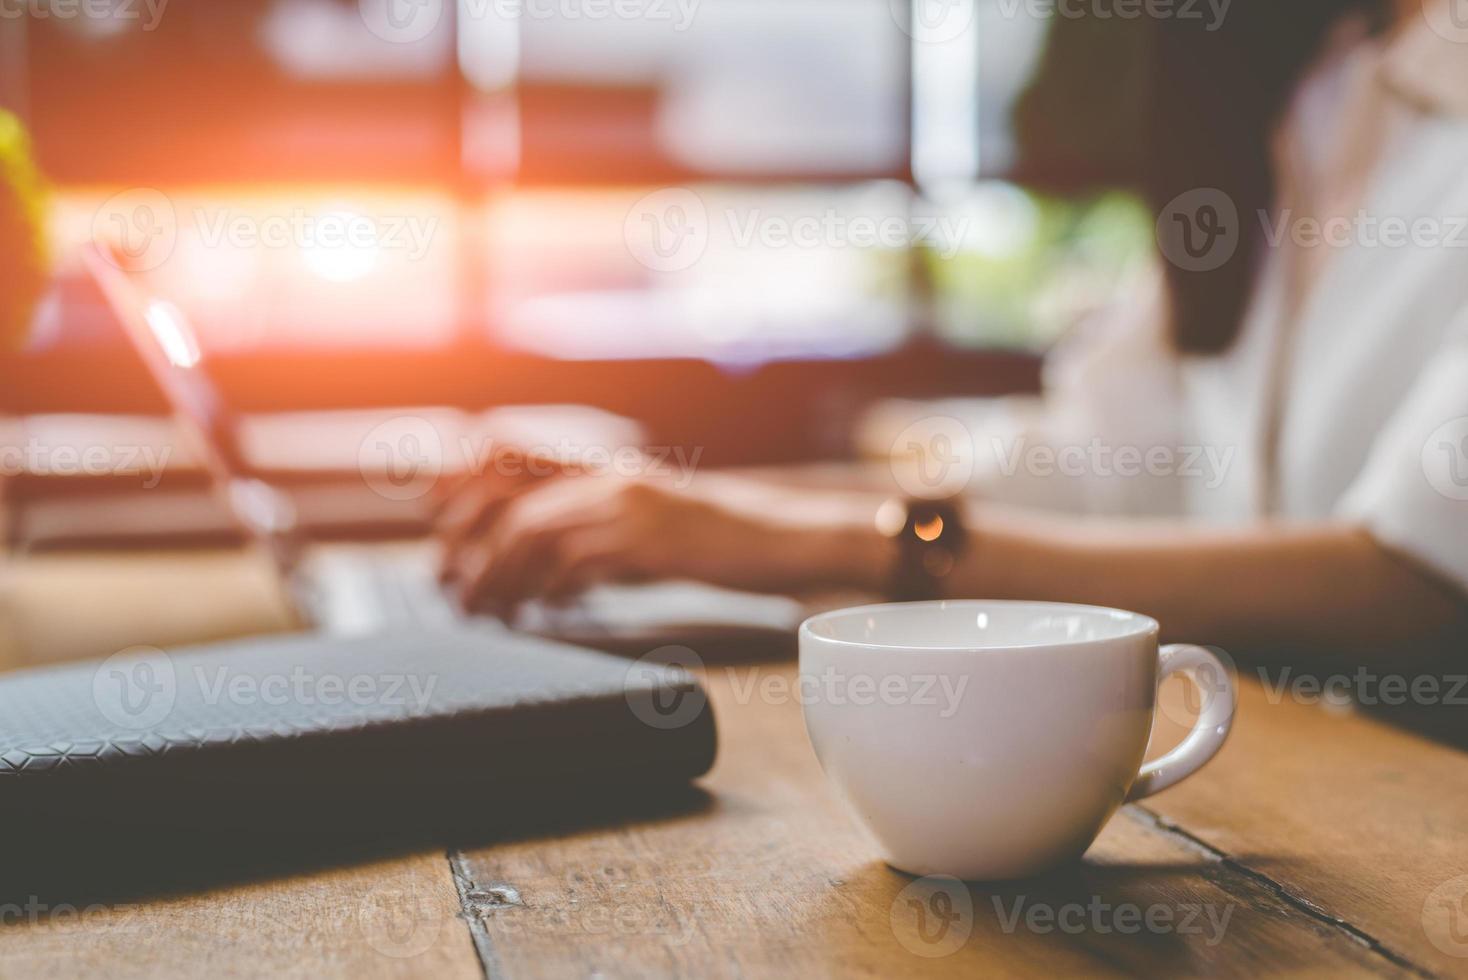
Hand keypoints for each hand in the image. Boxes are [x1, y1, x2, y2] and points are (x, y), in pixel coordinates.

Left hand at [437, 471, 885, 613]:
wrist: (780, 539)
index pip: (513, 456)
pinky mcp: (649, 542)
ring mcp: (630, 507)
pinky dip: (549, 591)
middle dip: (471, 546)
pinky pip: (577, 563)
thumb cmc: (716, 540)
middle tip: (449, 586)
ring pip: (536, 534)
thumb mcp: (650, 526)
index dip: (466, 485)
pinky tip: (544, 612)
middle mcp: (610, 478)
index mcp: (605, 468)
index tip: (437, 524)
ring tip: (483, 611)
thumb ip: (600, 533)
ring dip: (499, 578)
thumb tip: (548, 575)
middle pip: (513, 503)